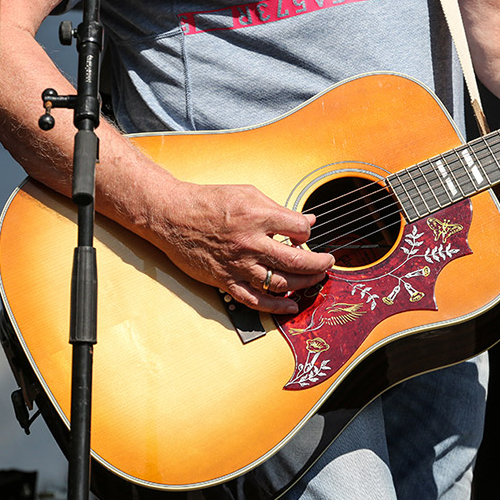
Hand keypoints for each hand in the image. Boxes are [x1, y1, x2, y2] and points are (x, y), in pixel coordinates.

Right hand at [149, 182, 333, 313]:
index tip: (305, 232)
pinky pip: (255, 300)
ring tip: (314, 280)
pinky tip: (290, 305)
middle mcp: (250, 243)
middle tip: (327, 263)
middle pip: (297, 260)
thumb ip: (278, 208)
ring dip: (304, 284)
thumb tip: (306, 220)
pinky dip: (276, 306)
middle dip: (319, 264)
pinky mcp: (225, 280)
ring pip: (281, 283)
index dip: (307, 231)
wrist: (171, 215)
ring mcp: (238, 265)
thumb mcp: (247, 194)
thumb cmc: (207, 202)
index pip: (299, 229)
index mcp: (257, 217)